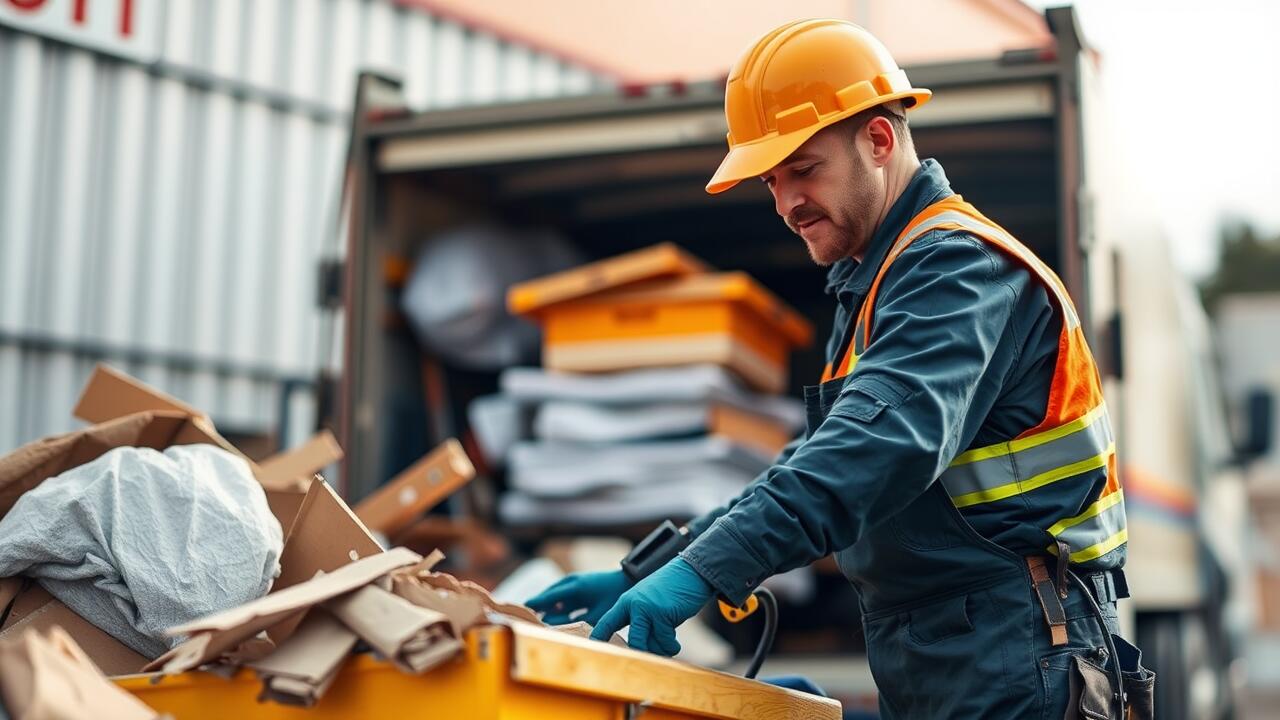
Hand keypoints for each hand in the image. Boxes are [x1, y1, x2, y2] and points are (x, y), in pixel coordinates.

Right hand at [526, 570, 631, 624]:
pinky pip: (560, 598)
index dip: (532, 606)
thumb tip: (558, 632)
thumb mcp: (597, 616)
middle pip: (547, 597)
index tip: (516, 613)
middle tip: (521, 620)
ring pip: (553, 598)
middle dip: (535, 609)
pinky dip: (554, 607)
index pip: (547, 598)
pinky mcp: (576, 587)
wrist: (629, 580)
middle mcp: (570, 583)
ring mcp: (573, 583)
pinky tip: (550, 617)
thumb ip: (577, 625)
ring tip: (532, 621)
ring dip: (545, 609)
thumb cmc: (614, 598)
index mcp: (574, 587)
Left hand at [589, 557, 713, 655]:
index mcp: (626, 602)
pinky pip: (666, 642)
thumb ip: (640, 622)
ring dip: (662, 649)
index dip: (597, 638)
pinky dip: (672, 646)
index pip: (606, 623)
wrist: (690, 571)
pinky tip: (675, 641)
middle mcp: (634, 606)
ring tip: (668, 642)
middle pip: (632, 642)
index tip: (592, 651)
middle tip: (649, 658)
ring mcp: (647, 609)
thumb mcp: (647, 601)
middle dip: (642, 654)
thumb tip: (639, 650)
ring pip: (649, 644)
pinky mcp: (663, 613)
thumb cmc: (670, 590)